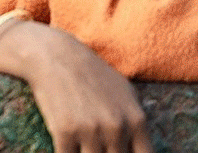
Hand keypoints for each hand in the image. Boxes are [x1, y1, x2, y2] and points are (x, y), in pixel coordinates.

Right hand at [11, 24, 151, 152]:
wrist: (54, 55)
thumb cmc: (90, 72)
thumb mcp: (125, 91)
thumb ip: (136, 121)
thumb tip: (143, 148)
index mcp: (136, 120)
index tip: (118, 152)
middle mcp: (116, 127)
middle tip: (97, 147)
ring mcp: (91, 131)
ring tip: (82, 145)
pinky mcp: (65, 132)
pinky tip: (66, 146)